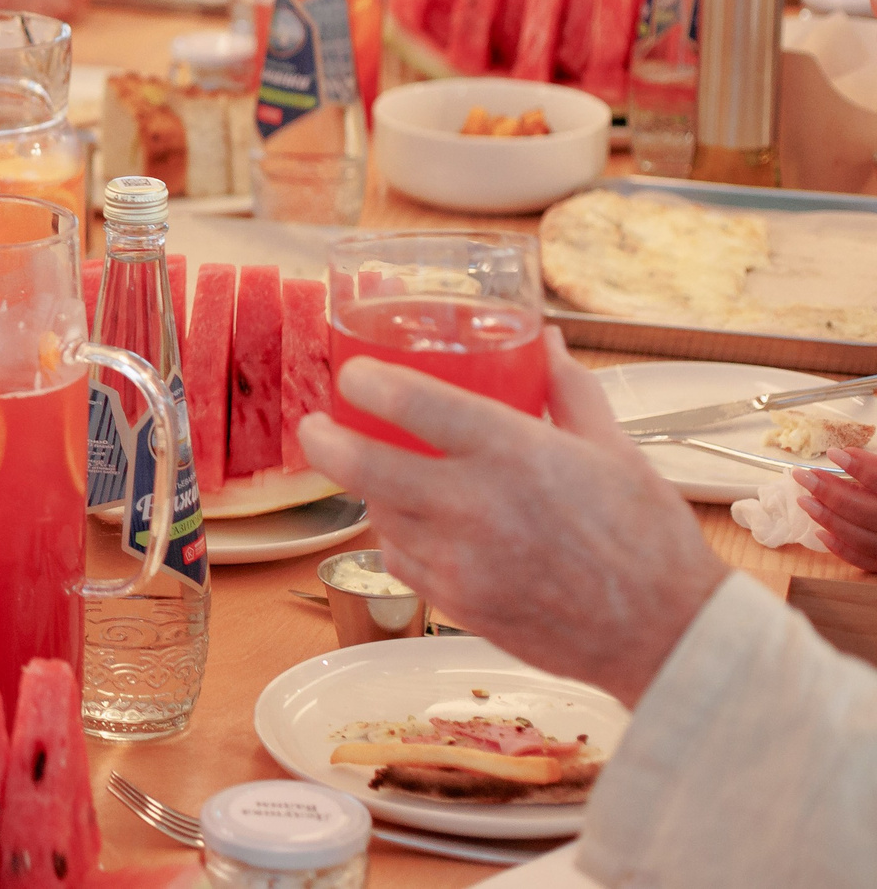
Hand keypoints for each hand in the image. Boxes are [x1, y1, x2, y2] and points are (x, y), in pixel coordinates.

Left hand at [298, 331, 725, 706]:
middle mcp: (474, 506)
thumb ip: (568, 390)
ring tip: (383, 471)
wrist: (667, 639)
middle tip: (316, 426)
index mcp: (513, 454)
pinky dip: (400, 538)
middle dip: (324, 439)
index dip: (365, 381)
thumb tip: (545, 344)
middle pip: (361, 463)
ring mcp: (460, 561)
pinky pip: (401, 560)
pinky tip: (419, 525)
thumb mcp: (615, 449)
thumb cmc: (648, 543)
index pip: (410, 401)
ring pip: (379, 514)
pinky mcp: (457, 604)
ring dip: (372, 490)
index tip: (354, 374)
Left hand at [798, 446, 876, 571]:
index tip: (834, 453)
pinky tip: (819, 533)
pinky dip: (841, 548)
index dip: (861, 468)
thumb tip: (845, 454)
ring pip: (861, 538)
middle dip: (831, 493)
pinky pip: (863, 560)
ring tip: (804, 500)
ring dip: (829, 519)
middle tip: (802, 476)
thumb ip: (875, 469)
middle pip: (866, 511)